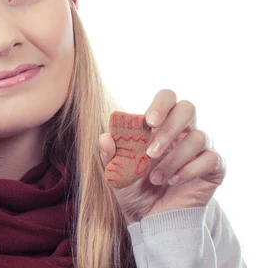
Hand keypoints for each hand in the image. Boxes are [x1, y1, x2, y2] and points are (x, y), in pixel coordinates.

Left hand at [100, 89, 225, 223]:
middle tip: (151, 152)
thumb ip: (109, 155)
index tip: (148, 121)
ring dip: (174, 159)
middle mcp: (182, 132)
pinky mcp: (213, 168)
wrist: (150, 220)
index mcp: (159, 125)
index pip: (167, 98)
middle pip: (188, 108)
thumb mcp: (116, 173)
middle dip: (169, 129)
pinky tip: (174, 182)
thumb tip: (104, 137)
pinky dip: (190, 170)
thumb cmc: (133, 189)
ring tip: (155, 179)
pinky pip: (211, 158)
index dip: (160, 104)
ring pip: (198, 137)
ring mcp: (200, 149)